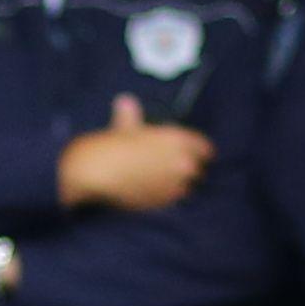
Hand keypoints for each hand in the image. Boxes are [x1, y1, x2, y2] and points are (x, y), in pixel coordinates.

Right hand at [57, 94, 215, 212]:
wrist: (98, 171)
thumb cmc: (112, 144)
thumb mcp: (125, 125)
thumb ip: (132, 114)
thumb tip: (125, 101)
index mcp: (179, 141)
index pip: (205, 149)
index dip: (198, 152)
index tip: (193, 155)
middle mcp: (183, 164)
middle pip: (199, 171)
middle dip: (190, 171)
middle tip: (176, 171)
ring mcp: (174, 186)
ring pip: (187, 189)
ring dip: (179, 186)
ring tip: (164, 184)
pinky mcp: (163, 204)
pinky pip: (172, 202)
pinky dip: (166, 199)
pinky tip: (153, 193)